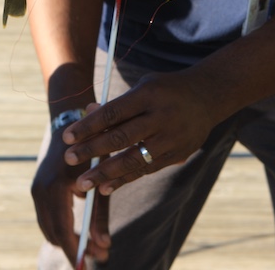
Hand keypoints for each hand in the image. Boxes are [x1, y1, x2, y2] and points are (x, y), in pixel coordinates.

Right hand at [31, 124, 109, 265]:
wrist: (69, 124)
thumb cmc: (90, 149)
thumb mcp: (99, 180)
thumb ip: (100, 215)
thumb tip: (104, 246)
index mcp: (55, 188)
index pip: (62, 230)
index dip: (73, 250)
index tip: (84, 267)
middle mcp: (40, 191)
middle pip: (53, 233)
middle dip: (74, 248)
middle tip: (99, 256)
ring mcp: (36, 191)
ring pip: (48, 228)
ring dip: (67, 240)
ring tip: (93, 247)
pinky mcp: (37, 190)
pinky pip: (47, 218)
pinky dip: (61, 229)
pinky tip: (80, 232)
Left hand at [61, 71, 217, 195]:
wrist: (208, 96)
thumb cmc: (165, 90)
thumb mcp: (142, 87)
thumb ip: (117, 104)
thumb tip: (88, 113)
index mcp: (148, 95)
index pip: (112, 113)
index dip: (88, 126)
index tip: (66, 137)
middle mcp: (161, 117)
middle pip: (121, 137)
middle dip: (92, 150)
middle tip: (68, 159)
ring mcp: (171, 138)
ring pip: (133, 159)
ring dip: (105, 173)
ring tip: (83, 183)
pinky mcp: (177, 154)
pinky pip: (146, 170)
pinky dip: (124, 179)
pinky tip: (106, 187)